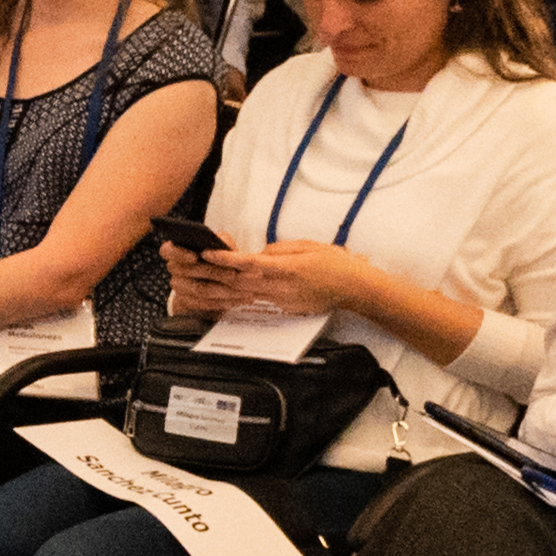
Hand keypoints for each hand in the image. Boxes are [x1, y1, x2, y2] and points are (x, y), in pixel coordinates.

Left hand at [168, 240, 348, 319]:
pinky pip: (264, 299)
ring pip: (250, 293)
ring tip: (211, 275)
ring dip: (231, 285)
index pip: (249, 263)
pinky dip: (251, 292)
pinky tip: (241, 287)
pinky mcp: (288, 309)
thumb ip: (280, 250)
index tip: (208, 253)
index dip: (226, 259)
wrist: (355, 288)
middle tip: (199, 264)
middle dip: (220, 274)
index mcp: (287, 268)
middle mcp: (282, 287)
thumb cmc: (336, 263)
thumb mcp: (307, 246)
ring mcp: (284, 301)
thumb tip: (260, 254)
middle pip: (242, 282)